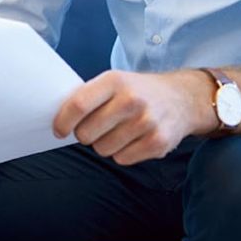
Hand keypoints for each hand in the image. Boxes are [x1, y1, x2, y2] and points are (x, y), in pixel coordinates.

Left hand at [53, 69, 213, 165]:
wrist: (182, 98)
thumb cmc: (137, 91)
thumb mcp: (113, 81)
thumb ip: (88, 96)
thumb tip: (58, 118)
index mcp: (114, 81)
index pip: (78, 105)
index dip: (63, 121)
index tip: (58, 130)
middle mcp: (131, 101)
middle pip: (87, 133)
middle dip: (84, 135)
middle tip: (93, 128)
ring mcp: (147, 122)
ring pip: (103, 149)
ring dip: (104, 144)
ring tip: (117, 131)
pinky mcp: (158, 143)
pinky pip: (122, 159)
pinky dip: (122, 153)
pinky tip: (132, 139)